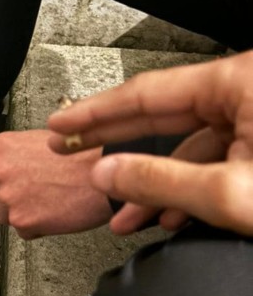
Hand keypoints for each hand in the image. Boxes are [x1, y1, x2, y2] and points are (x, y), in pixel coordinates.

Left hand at [0, 129, 112, 238]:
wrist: (107, 170)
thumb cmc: (82, 154)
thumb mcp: (38, 142)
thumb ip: (12, 157)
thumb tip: (0, 174)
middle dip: (2, 203)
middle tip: (32, 196)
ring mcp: (8, 197)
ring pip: (4, 216)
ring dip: (22, 214)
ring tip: (50, 199)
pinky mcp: (22, 220)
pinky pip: (22, 230)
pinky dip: (38, 226)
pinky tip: (56, 211)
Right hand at [47, 51, 252, 236]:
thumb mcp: (230, 193)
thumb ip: (162, 182)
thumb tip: (107, 175)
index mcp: (238, 81)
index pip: (145, 93)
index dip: (95, 112)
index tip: (61, 124)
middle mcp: (245, 89)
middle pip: (162, 114)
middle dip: (115, 146)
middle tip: (70, 149)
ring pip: (189, 144)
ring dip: (156, 184)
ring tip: (124, 214)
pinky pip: (216, 157)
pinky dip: (191, 186)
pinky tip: (170, 213)